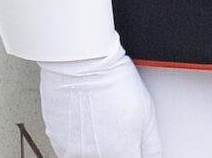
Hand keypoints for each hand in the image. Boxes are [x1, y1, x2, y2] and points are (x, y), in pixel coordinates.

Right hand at [38, 50, 163, 157]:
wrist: (83, 64)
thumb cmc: (114, 81)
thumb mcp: (146, 112)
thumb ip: (150, 145)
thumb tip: (153, 157)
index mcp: (122, 152)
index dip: (133, 154)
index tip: (132, 150)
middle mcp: (98, 156)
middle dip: (114, 150)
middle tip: (114, 132)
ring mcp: (75, 151)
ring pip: (89, 157)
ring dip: (95, 147)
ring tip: (99, 123)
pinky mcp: (57, 141)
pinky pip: (70, 150)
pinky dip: (78, 141)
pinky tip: (84, 122)